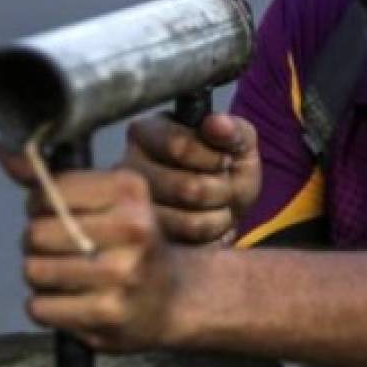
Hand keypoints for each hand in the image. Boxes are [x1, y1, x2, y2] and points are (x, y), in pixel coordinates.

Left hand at [20, 167, 178, 350]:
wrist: (173, 298)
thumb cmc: (131, 243)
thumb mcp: (112, 200)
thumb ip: (59, 182)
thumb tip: (8, 156)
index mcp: (130, 191)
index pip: (51, 191)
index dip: (39, 203)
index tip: (51, 212)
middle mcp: (131, 228)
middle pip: (37, 232)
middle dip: (35, 241)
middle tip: (54, 247)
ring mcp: (121, 273)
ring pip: (34, 270)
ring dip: (39, 274)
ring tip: (61, 274)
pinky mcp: (107, 313)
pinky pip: (39, 307)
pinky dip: (45, 306)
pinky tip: (68, 300)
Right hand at [122, 113, 259, 243]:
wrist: (225, 212)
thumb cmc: (224, 170)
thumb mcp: (238, 144)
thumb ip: (232, 130)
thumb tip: (217, 123)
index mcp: (146, 133)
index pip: (179, 146)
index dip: (213, 158)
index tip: (225, 160)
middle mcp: (128, 168)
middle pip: (186, 187)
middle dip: (221, 190)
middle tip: (226, 187)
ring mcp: (133, 209)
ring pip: (187, 220)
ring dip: (219, 215)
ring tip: (219, 205)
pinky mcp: (144, 239)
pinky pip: (186, 244)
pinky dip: (210, 235)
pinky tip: (207, 223)